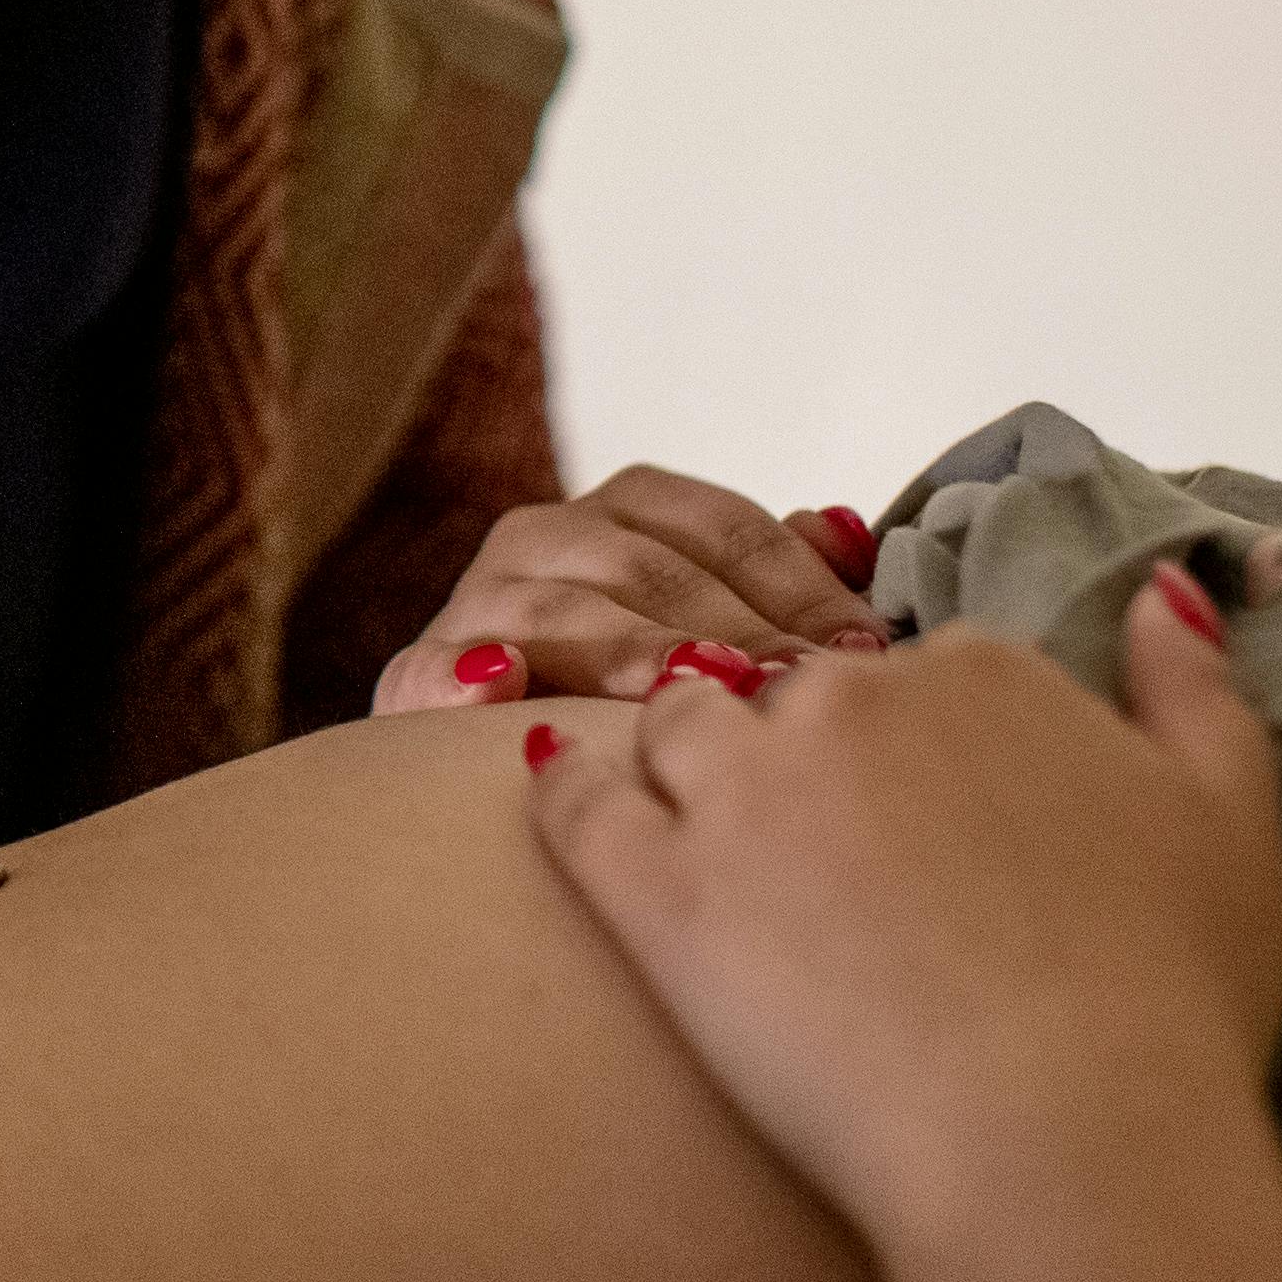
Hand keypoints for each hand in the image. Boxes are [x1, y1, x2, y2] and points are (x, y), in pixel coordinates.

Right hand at [381, 462, 887, 707]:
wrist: (495, 768)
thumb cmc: (633, 701)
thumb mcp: (712, 630)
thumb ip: (772, 577)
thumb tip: (846, 530)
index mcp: (622, 512)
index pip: (721, 526)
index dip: (797, 583)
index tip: (864, 653)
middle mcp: (543, 537)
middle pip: (647, 567)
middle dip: (732, 629)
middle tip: (796, 691)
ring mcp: (477, 603)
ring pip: (559, 613)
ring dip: (626, 651)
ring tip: (684, 689)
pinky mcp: (416, 675)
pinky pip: (433, 671)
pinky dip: (465, 679)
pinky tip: (501, 692)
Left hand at [520, 564, 1281, 1281]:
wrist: (1069, 1141)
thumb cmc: (1168, 997)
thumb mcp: (1231, 817)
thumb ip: (1191, 685)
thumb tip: (1161, 585)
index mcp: (977, 674)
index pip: (913, 678)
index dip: (915, 754)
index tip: (930, 834)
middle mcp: (845, 702)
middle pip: (790, 699)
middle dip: (804, 764)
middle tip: (831, 872)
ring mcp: (740, 791)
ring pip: (675, 731)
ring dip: (684, 770)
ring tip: (712, 849)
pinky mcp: (657, 892)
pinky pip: (573, 812)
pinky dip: (561, 800)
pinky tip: (560, 806)